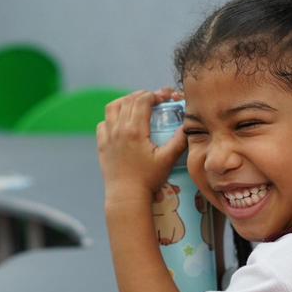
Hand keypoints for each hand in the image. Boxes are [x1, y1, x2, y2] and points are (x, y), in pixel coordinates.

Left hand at [96, 89, 187, 204]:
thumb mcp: (168, 160)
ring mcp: (108, 136)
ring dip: (125, 101)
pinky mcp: (102, 145)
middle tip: (154, 100)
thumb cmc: (148, 179)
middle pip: (128, 100)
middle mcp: (118, 129)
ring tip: (136, 105)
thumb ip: (179, 141)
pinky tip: (121, 123)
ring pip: (112, 108)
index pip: (142, 100)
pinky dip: (112, 118)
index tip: (164, 98)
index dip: (155, 95)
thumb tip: (189, 127)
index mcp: (134, 130)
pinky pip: (103, 123)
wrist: (126, 196)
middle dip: (143, 95)